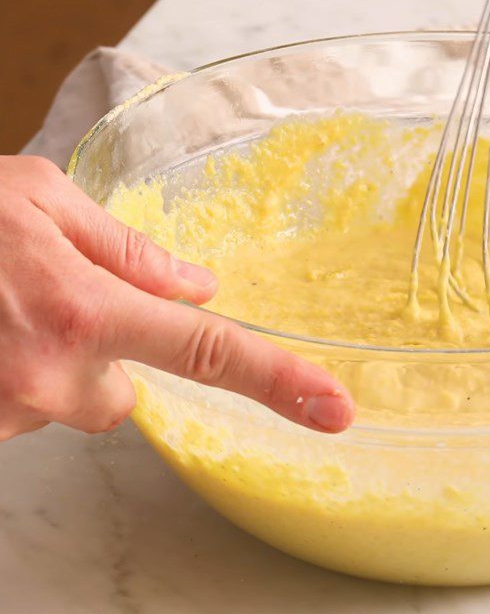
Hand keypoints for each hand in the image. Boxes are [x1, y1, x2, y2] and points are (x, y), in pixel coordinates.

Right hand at [0, 156, 354, 441]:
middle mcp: (52, 377)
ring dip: (46, 365)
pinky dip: (10, 376)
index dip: (278, 379)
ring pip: (66, 401)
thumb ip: (124, 248)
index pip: (209, 351)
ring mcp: (10, 413)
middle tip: (46, 302)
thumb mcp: (36, 201)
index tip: (332, 408)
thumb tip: (198, 285)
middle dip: (103, 356)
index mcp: (85, 312)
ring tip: (0, 310)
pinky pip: (21, 410)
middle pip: (124, 395)